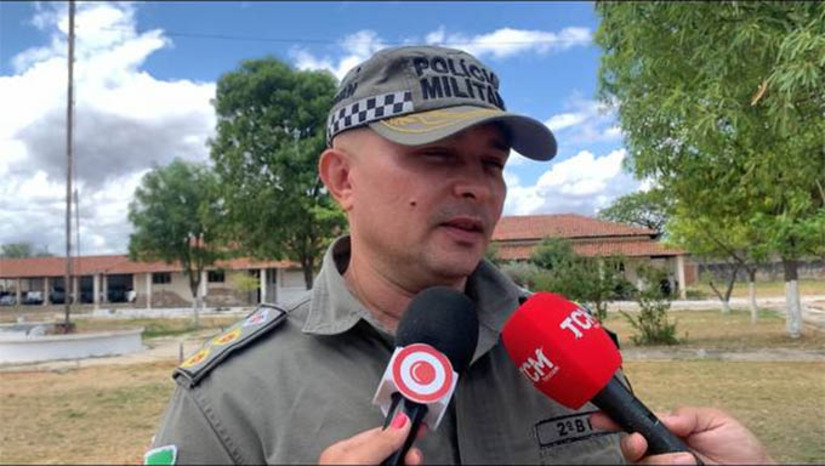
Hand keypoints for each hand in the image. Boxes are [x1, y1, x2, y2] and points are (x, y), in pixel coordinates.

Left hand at [318, 413, 423, 464]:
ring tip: (411, 463)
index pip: (380, 433)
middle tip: (414, 457)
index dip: (401, 428)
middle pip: (390, 450)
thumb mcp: (355, 458)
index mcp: (343, 452)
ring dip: (406, 461)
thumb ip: (379, 441)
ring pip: (394, 462)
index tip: (419, 426)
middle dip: (406, 450)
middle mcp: (353, 464)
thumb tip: (402, 422)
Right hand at [590, 406, 774, 464]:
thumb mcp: (716, 420)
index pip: (635, 425)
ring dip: (660, 461)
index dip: (613, 420)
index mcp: (668, 433)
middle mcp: (663, 454)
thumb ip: (688, 414)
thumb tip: (664, 416)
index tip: (600, 418)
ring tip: (686, 461)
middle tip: (642, 442)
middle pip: (630, 450)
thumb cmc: (742, 452)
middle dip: (631, 444)